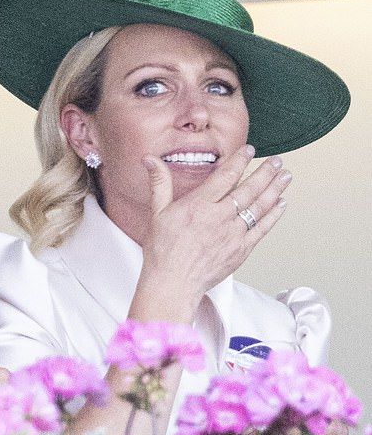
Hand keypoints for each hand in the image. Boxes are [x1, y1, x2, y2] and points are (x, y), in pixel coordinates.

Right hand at [142, 144, 290, 301]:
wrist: (173, 283)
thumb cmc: (163, 250)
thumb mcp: (157, 212)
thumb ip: (159, 182)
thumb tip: (149, 159)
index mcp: (199, 204)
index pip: (225, 176)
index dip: (239, 161)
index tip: (249, 150)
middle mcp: (219, 217)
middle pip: (249, 189)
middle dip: (266, 172)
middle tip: (277, 161)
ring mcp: (233, 234)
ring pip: (259, 206)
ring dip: (275, 189)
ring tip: (285, 176)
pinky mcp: (241, 250)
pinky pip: (262, 228)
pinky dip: (273, 215)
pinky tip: (281, 204)